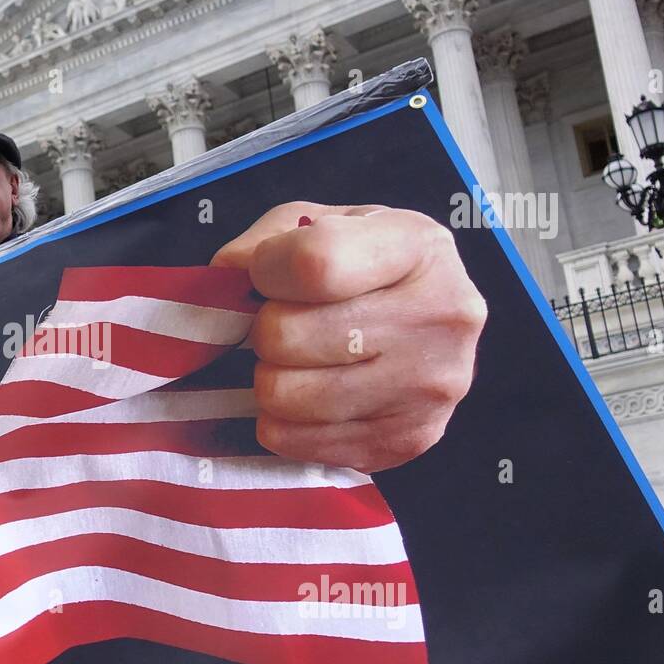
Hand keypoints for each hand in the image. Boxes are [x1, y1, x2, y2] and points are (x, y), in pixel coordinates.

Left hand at [211, 200, 486, 473]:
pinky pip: (295, 440)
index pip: (313, 263)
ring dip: (271, 378)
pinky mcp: (407, 440)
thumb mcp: (322, 223)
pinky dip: (284, 422)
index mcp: (418, 247)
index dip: (266, 270)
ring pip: (284, 395)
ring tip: (298, 361)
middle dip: (266, 328)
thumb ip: (265, 241)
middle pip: (285, 335)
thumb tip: (224, 277)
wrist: (432, 322)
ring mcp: (429, 387)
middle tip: (286, 324)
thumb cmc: (366, 265)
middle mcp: (439, 316)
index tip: (267, 274)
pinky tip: (310, 397)